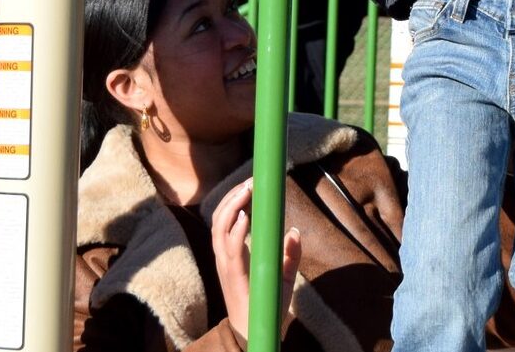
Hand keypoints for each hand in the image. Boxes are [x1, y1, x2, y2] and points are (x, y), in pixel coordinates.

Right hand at [210, 178, 302, 342]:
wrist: (258, 333)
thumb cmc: (268, 305)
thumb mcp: (283, 275)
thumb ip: (290, 254)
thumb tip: (294, 230)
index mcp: (233, 255)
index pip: (226, 220)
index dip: (234, 200)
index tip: (250, 183)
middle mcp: (225, 258)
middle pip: (220, 220)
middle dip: (232, 198)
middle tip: (250, 182)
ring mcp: (227, 266)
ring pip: (220, 230)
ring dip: (231, 207)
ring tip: (245, 191)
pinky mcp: (234, 276)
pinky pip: (230, 250)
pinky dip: (235, 232)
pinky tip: (244, 217)